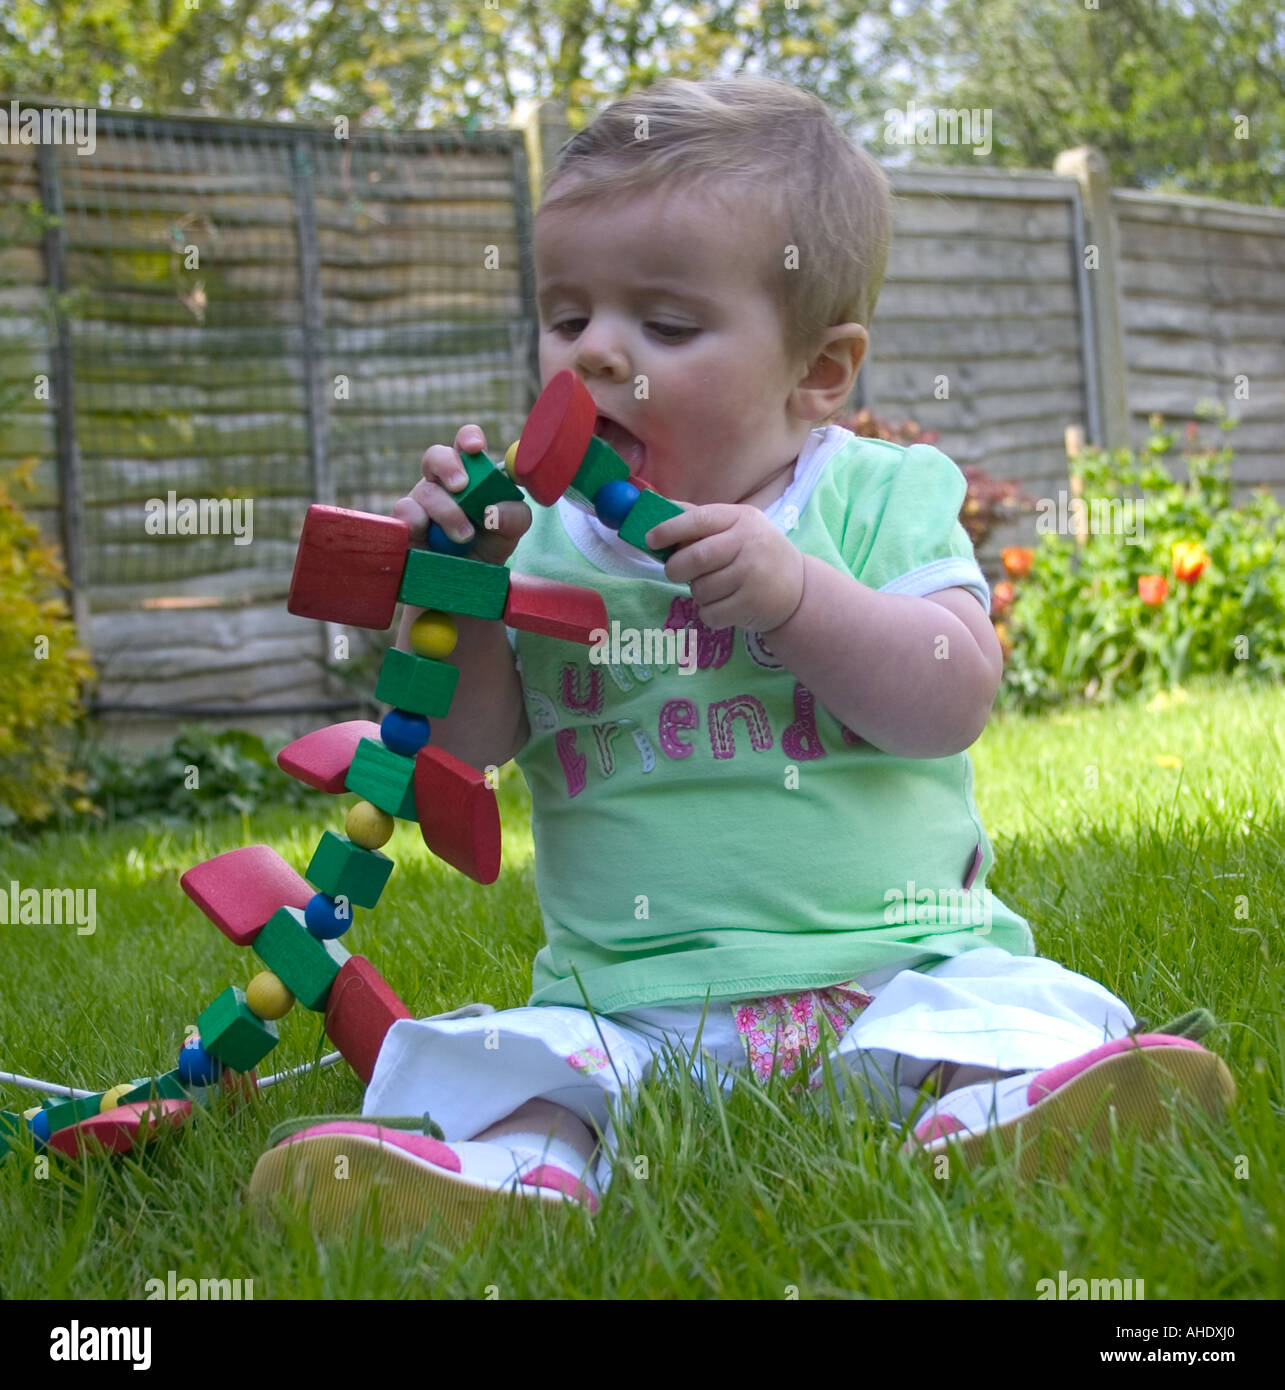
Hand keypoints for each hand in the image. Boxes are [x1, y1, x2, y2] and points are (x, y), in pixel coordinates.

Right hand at [394, 424, 530, 565]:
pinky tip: (428, 534)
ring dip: (447, 512)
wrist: (466, 583)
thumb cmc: (487, 546)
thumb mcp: (510, 532)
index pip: (466, 444)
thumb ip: (515, 516)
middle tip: (461, 486)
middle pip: (436, 456)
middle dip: (448, 466)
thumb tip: (495, 510)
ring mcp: (420, 501)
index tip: (476, 448)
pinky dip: (419, 521)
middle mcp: (442, 483)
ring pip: (426, 491)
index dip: (469, 439)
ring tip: (464, 536)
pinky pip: (405, 511)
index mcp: (470, 474)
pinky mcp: (404, 522)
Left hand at [646, 503, 805, 632]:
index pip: (699, 519)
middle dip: (675, 568)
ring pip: (700, 589)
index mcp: (741, 518)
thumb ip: (700, 521)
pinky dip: (709, 613)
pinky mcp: (751, 605)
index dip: (670, 529)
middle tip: (675, 572)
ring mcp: (752, 575)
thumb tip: (657, 512)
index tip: (650, 540)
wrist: (799, 589)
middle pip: (695, 558)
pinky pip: (710, 613)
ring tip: (716, 588)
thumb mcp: (737, 527)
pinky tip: (726, 605)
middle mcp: (749, 543)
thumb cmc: (756, 554)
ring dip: (698, 593)